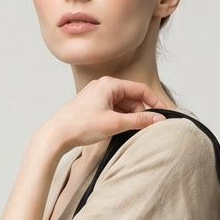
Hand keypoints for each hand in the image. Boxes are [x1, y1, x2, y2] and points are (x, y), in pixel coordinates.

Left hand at [41, 77, 166, 151]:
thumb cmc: (80, 126)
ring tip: (125, 132)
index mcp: (110, 84)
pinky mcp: (91, 106)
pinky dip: (118, 119)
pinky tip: (115, 131)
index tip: (163, 115)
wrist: (56, 135)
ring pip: (122, 105)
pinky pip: (112, 110)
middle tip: (142, 129)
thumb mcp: (115, 123)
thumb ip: (140, 120)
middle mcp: (103, 86)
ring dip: (128, 118)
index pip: (140, 89)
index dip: (154, 102)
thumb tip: (159, 119)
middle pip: (131, 98)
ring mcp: (96, 96)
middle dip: (139, 113)